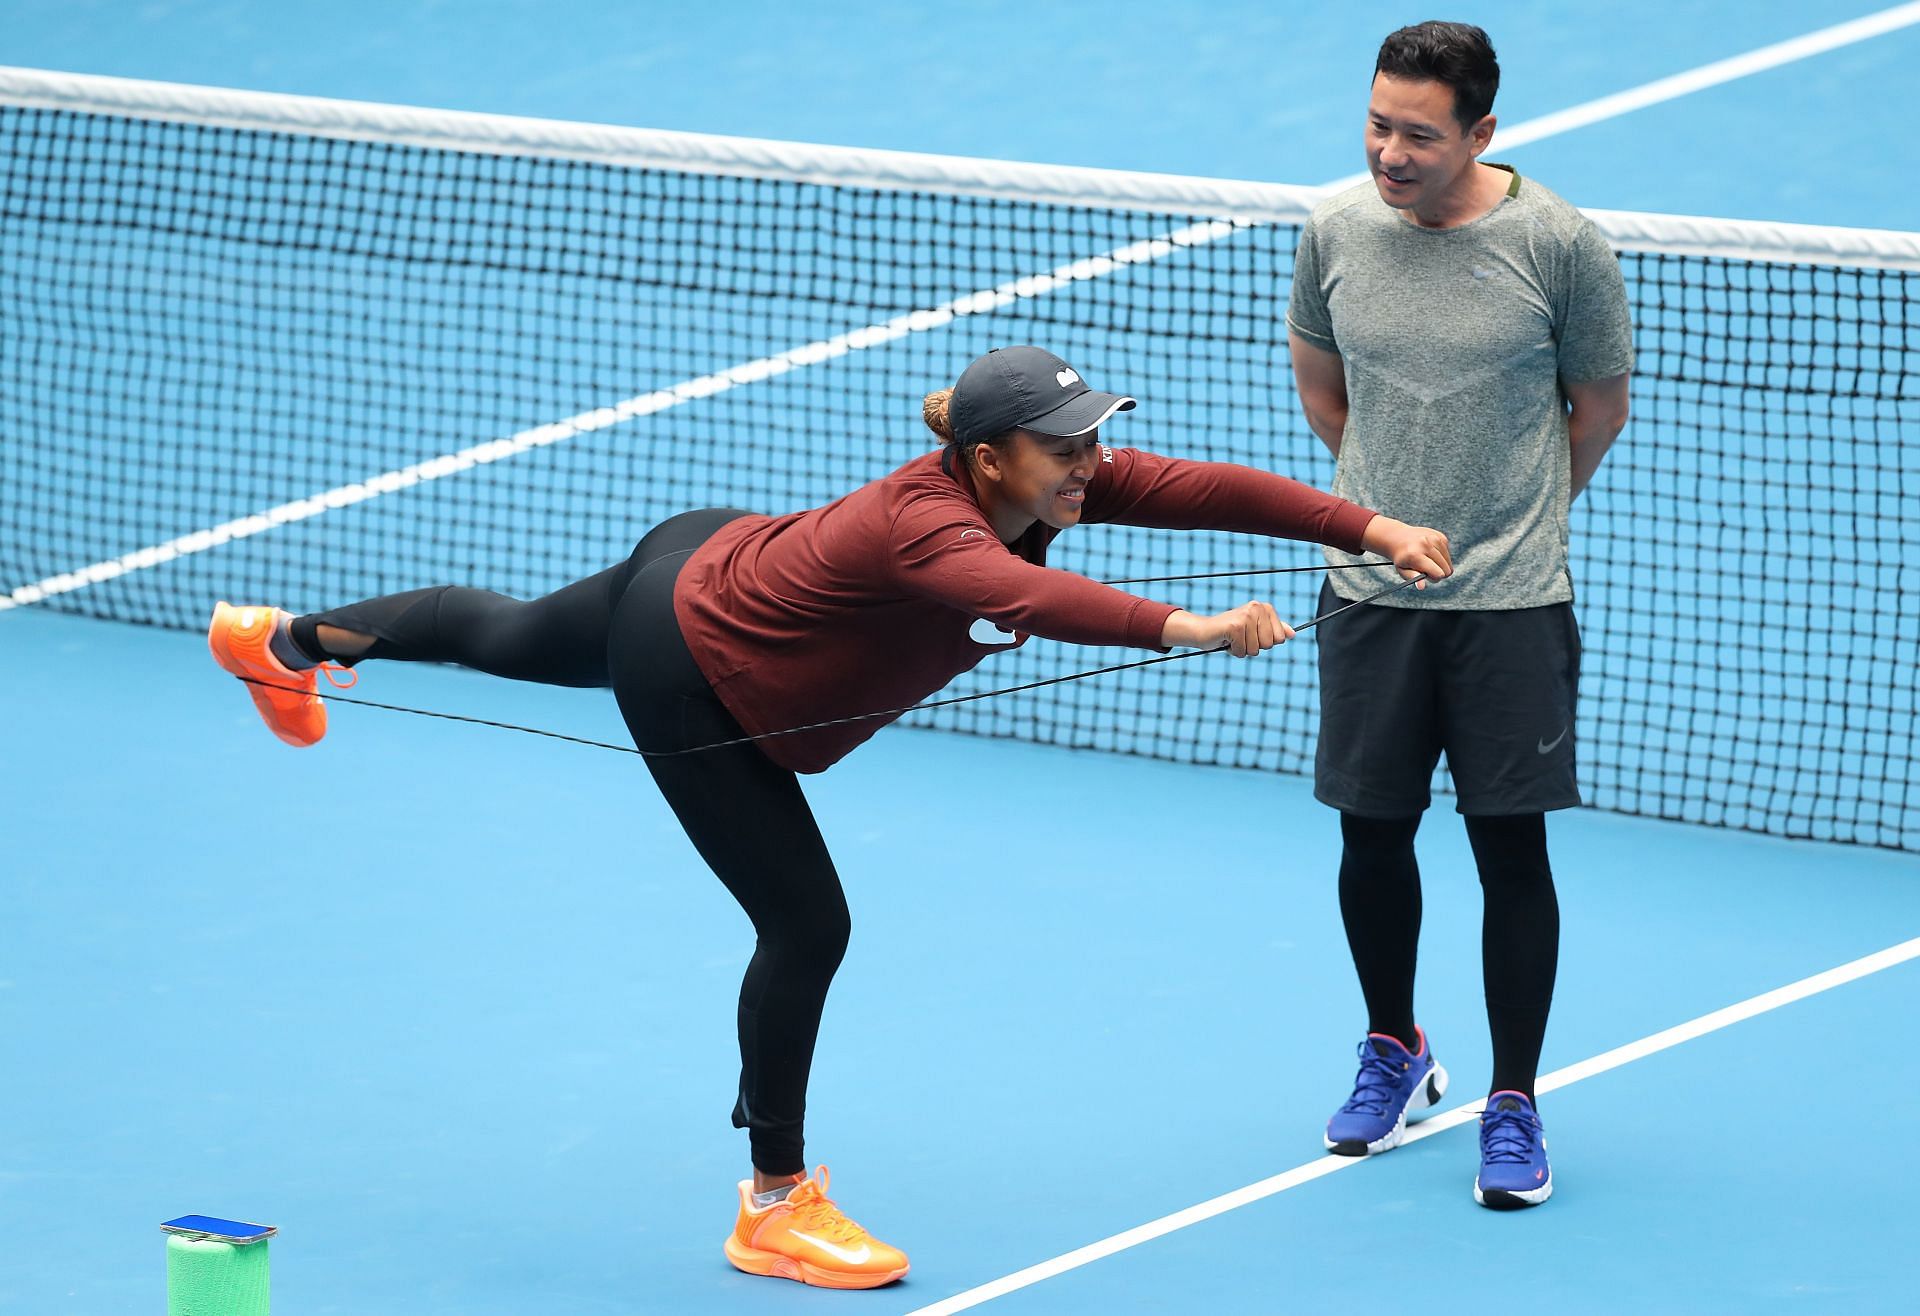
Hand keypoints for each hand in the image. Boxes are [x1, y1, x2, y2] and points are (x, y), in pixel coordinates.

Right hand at [1161, 602, 1294, 656]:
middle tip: (1240, 637)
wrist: (1203, 631)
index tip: (1251, 634)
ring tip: (1232, 639)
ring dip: (1242, 649)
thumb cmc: (1230, 633)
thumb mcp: (1255, 631)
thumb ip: (1274, 630)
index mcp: (1264, 608)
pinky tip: (1226, 641)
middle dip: (1254, 647)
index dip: (1265, 642)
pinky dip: (1233, 651)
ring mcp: (1246, 616)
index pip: (1280, 638)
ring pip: (1256, 649)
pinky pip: (1242, 651)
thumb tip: (1293, 634)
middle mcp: (1256, 608)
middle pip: (1269, 644)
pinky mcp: (1235, 626)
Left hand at [1361, 515, 1452, 587]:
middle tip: (1426, 568)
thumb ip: (1413, 578)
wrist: (1398, 538)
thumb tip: (1421, 586)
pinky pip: (1447, 553)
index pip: (1438, 574)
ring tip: (1427, 560)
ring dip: (1440, 564)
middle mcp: (1426, 544)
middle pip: (1446, 569)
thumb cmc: (1402, 558)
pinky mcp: (1440, 535)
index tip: (1427, 576)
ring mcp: (1434, 538)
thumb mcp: (1402, 570)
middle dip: (1438, 572)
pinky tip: (1430, 552)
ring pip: (1448, 561)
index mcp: (1415, 555)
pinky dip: (1441, 555)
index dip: (1434, 578)